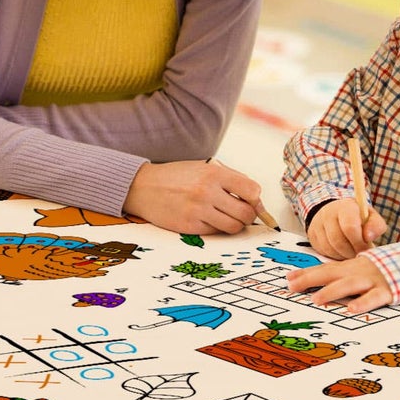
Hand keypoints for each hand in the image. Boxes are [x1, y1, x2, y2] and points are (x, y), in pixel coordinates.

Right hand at [125, 160, 263, 234]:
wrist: (142, 187)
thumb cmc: (175, 176)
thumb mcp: (203, 167)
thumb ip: (231, 179)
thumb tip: (256, 200)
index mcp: (213, 173)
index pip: (252, 191)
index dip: (254, 199)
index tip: (249, 200)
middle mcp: (207, 191)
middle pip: (246, 213)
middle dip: (248, 215)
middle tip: (240, 213)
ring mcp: (197, 210)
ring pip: (234, 227)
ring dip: (233, 224)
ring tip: (224, 216)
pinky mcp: (189, 226)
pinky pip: (216, 232)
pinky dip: (216, 228)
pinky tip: (206, 219)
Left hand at [286, 255, 393, 314]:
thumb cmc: (386, 270)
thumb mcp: (363, 269)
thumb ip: (346, 274)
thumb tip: (324, 283)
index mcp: (352, 266)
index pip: (325, 268)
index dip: (307, 273)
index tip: (288, 279)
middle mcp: (359, 271)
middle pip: (331, 274)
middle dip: (311, 280)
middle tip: (292, 288)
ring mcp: (373, 280)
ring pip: (349, 285)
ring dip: (331, 292)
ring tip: (316, 300)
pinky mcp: (388, 291)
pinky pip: (374, 297)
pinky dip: (363, 303)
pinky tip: (351, 309)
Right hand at [306, 198, 386, 259]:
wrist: (335, 212)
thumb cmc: (357, 217)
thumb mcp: (371, 217)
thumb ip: (375, 225)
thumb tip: (368, 238)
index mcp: (344, 207)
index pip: (349, 227)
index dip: (359, 242)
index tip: (366, 248)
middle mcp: (327, 214)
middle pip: (338, 241)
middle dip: (352, 251)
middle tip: (359, 253)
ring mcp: (317, 224)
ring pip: (330, 248)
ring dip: (344, 255)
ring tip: (352, 252)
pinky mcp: (312, 236)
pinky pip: (323, 251)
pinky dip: (335, 255)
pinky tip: (342, 251)